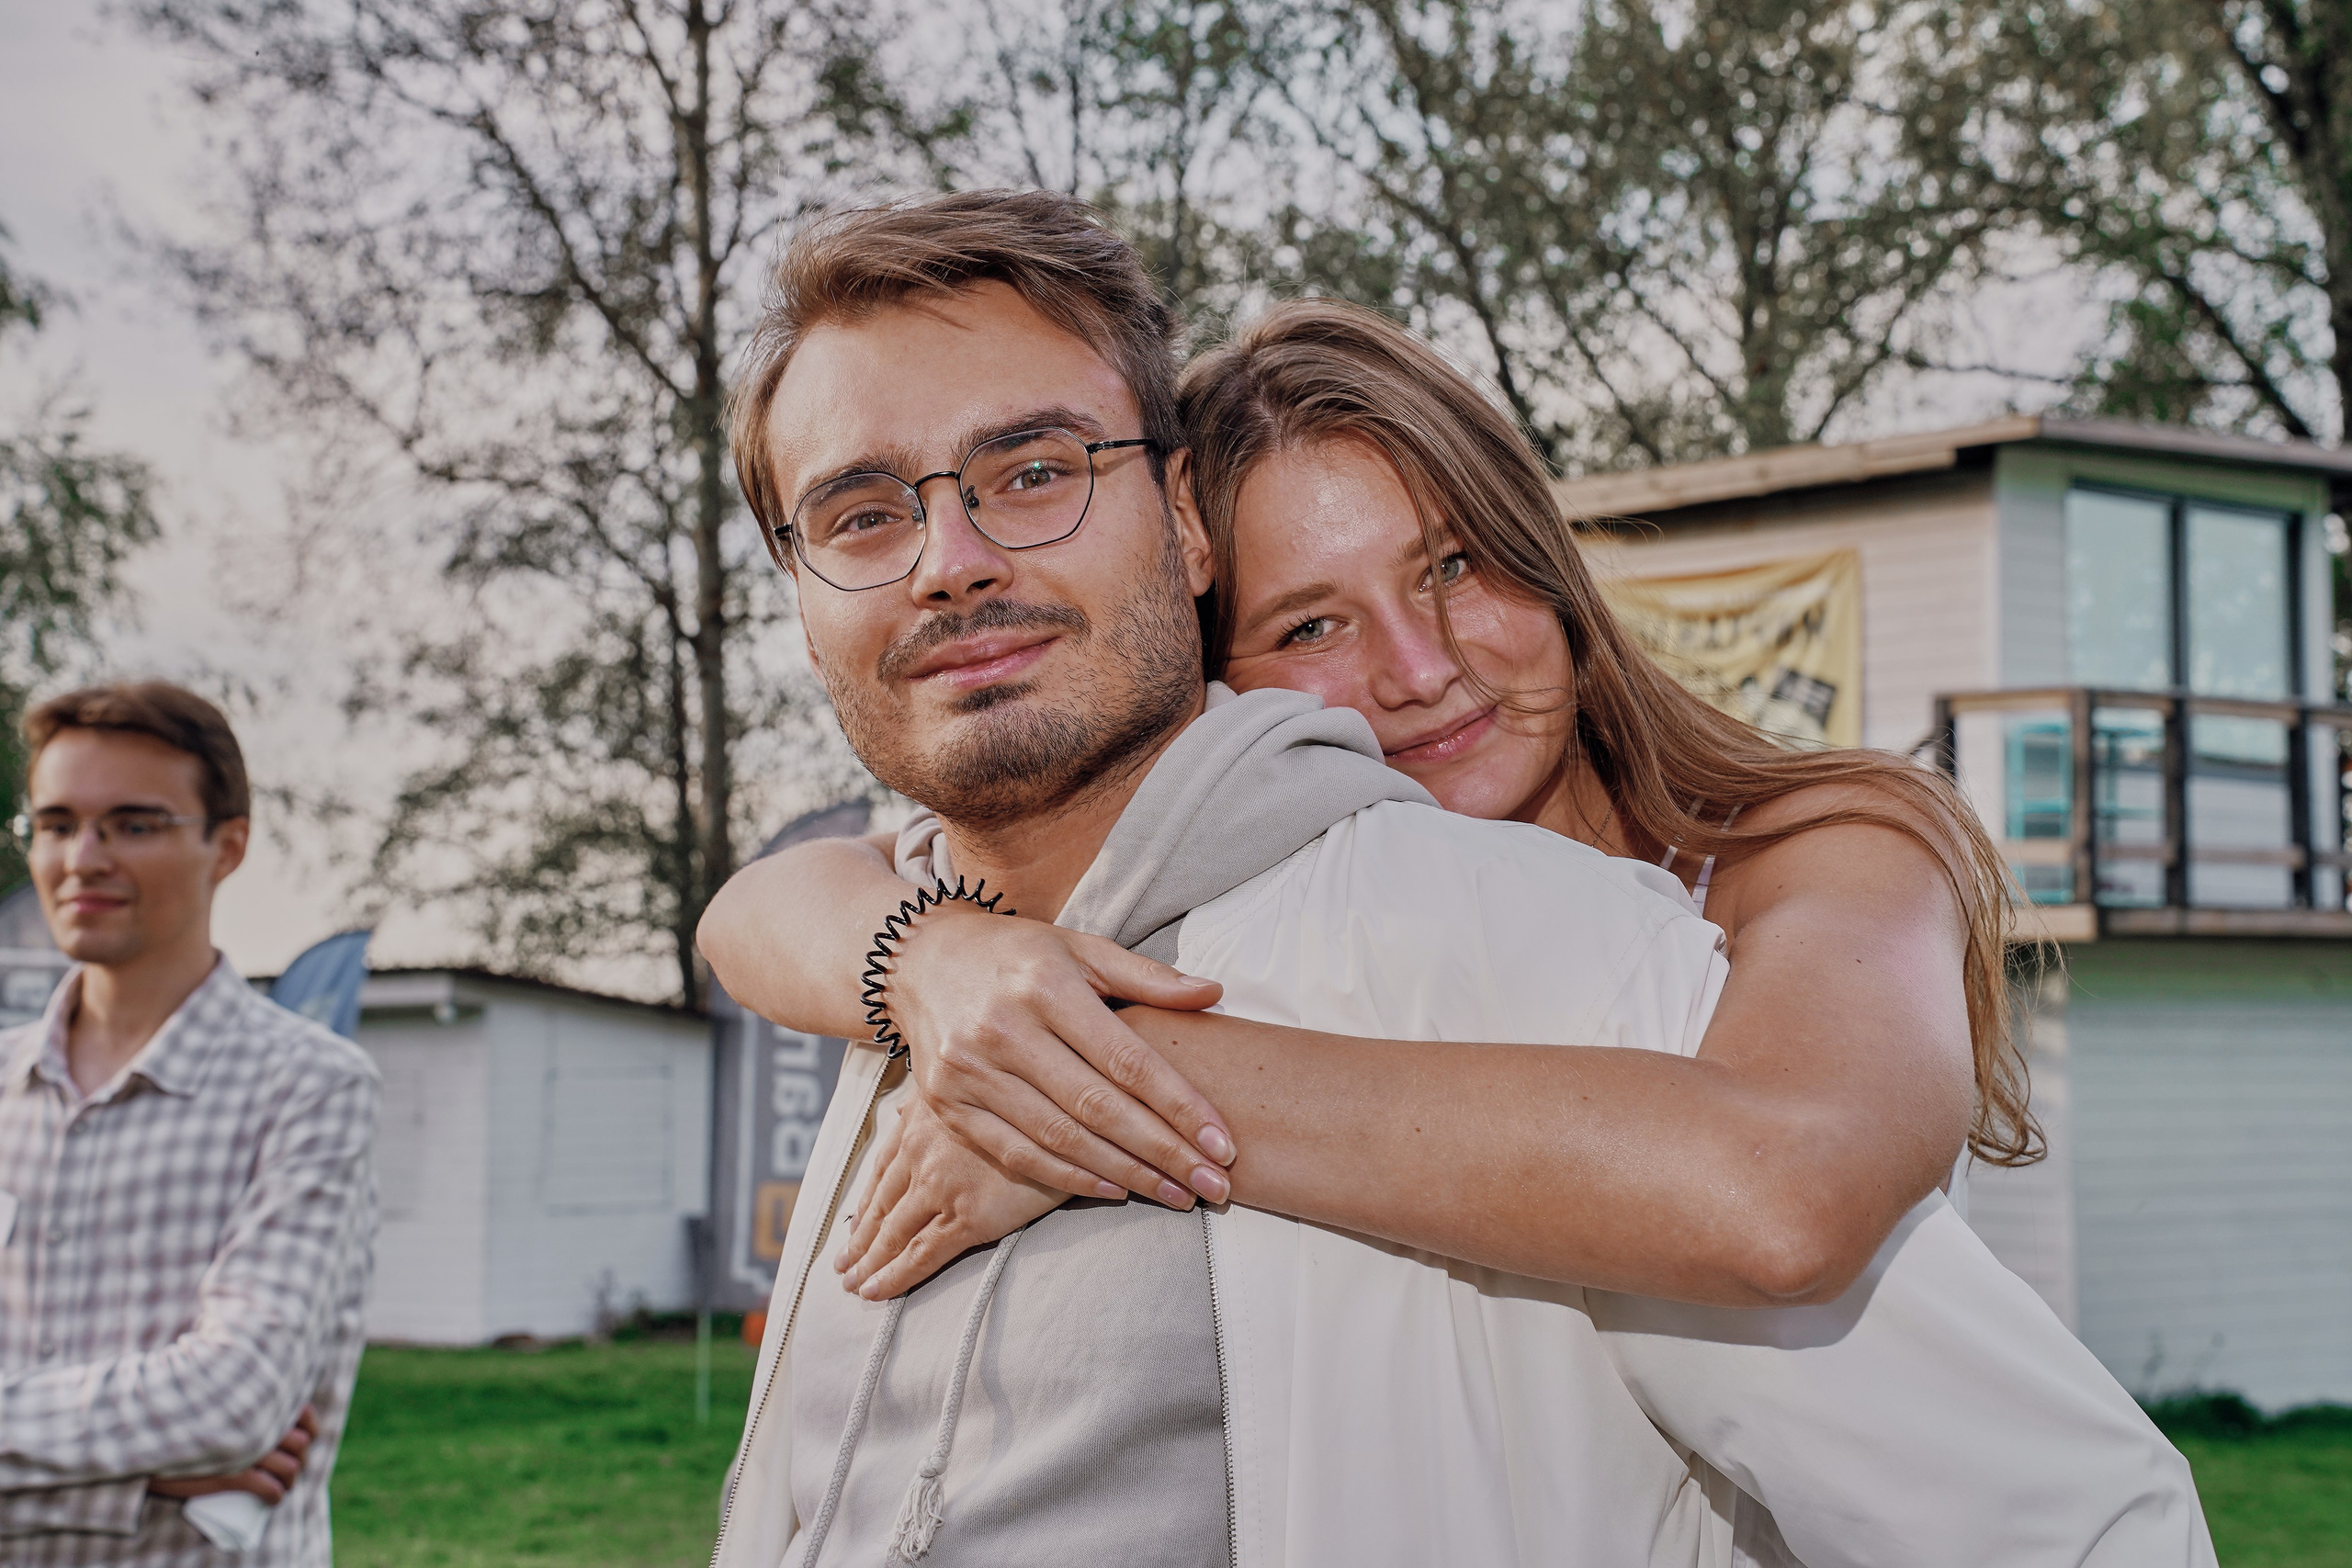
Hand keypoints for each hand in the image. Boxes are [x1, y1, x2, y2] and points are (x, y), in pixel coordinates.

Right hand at [149, 1405, 317, 1504]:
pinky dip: (276, 1495)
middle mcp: (261, 1422)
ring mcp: (248, 1449)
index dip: (310, 1431)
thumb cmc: (183, 1410)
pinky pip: (269, 1488)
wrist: (149, 1434)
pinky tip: (274, 1499)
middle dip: (299, 1459)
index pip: (305, 1415)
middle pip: (301, 1445)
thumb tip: (260, 1391)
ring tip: (281, 1485)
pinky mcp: (233, 1475)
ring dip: (290, 1480)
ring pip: (290, 1468)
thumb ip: (239, 1390)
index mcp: (261, 1400)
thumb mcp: (218, 1393)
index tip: (303, 1440)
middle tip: (286, 1467)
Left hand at [836, 1091, 1067, 1299]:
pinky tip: (875, 1291)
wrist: (1071, 1116)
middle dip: (859, 1238)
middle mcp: (923, 1153)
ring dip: (868, 1262)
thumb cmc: (1032, 1099)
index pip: (882, 1171)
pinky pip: (920, 1254)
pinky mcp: (967, 1217)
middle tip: (842, 1264)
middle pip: (880, 1205)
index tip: (853, 1224)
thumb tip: (909, 1108)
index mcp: (924, 1121)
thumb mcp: (979, 1086)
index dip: (865, 1202)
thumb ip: (942, 1102)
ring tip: (853, 1283)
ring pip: (892, 1233)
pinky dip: (894, 1276)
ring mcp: (941, 1186)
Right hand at [888, 909, 1235, 1206]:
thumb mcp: (1081, 948)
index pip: (1127, 1058)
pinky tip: (1115, 1189)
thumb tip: (1214, 993)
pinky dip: (1069, 1178)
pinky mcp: (948, 1105)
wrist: (921, 960)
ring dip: (1126, 1174)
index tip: (1224, 1143)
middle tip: (1214, 1185)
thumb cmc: (1018, 955)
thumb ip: (1147, 976)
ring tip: (1177, 1194)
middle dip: (1164, 1153)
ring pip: (1060, 1139)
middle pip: (1098, 1107)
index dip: (1180, 1106)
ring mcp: (970, 1072)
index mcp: (1046, 985)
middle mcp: (1003, 1029)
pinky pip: (1016, 1155)